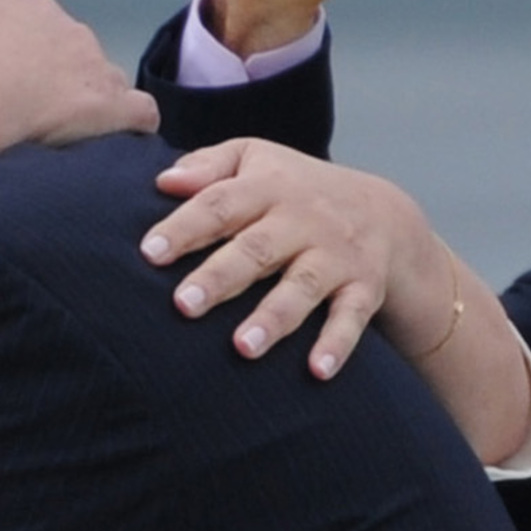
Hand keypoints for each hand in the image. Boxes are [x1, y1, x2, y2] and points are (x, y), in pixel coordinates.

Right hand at [0, 0, 158, 173]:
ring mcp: (86, 59)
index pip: (22, 28)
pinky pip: (137, 113)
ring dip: (84, 105)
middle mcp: (50, 20)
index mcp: (1, 5)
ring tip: (56, 143)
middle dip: (52, 80)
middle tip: (23, 120)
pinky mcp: (111, 102)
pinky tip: (102, 153)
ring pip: (100, 80)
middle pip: (64, 49)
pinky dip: (125, 131)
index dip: (14, 63)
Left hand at [143, 140, 442, 377]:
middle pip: (257, 250)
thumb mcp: (253, 159)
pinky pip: (352, 317)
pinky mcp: (363, 287)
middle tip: (183, 305)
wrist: (382, 210)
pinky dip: (337, 344)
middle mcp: (304, 221)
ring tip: (241, 348)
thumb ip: (207, 167)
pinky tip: (317, 371)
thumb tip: (163, 181)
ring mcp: (335, 256)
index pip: (221, 204)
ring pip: (302, 287)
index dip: (185, 227)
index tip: (149, 253)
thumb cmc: (292, 188)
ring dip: (273, 319)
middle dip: (220, 278)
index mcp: (268, 188)